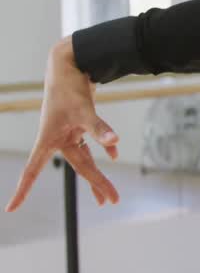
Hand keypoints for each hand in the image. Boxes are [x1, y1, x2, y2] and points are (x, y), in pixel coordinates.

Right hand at [6, 38, 120, 212]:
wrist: (70, 64)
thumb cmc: (69, 87)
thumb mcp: (84, 109)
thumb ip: (99, 128)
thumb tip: (115, 144)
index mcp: (49, 139)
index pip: (32, 170)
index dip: (22, 190)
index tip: (11, 208)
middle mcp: (58, 139)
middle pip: (79, 166)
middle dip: (96, 184)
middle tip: (110, 201)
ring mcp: (68, 132)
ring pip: (86, 158)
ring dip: (98, 173)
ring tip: (108, 195)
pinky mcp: (79, 123)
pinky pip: (91, 141)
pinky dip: (103, 148)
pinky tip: (112, 155)